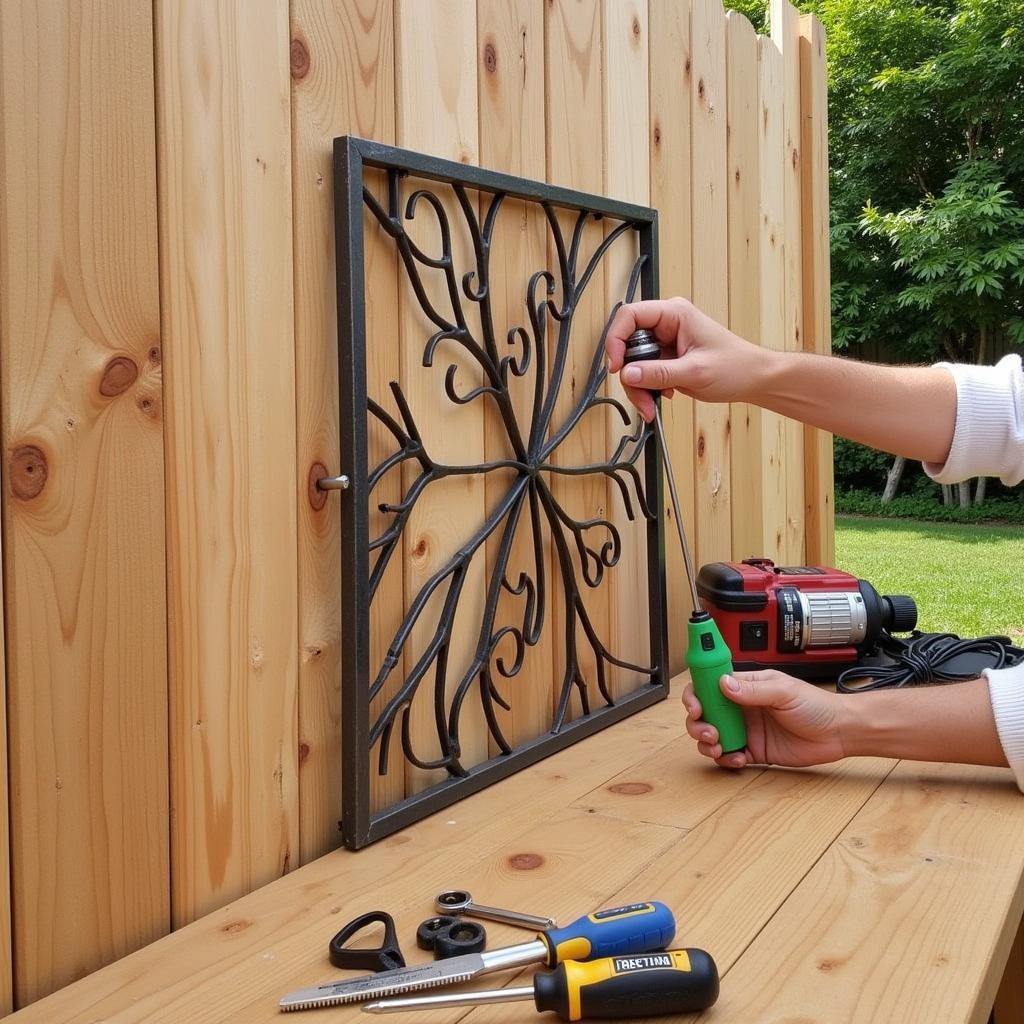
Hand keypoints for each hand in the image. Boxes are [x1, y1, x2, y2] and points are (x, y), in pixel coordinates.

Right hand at [605, 297, 775, 420]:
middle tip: (639, 396)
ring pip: (633, 363)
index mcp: (674, 314)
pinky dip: (646, 389)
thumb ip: (658, 373)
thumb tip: (627, 374)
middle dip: (629, 374)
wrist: (753, 379)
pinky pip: (643, 372)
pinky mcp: (665, 358)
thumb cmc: (736, 366)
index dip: (616, 340)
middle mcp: (666, 324)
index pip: (629, 316)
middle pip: (627, 344)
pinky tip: (661, 397)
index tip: (616, 367)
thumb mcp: (695, 372)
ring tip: (651, 406)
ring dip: (638, 387)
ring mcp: (665, 341)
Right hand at [683, 670, 848, 768]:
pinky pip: (729, 756)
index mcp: (745, 686)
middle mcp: (741, 707)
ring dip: (707, 743)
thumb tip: (724, 684)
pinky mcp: (753, 751)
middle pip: (705, 713)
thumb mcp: (784, 691)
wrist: (838, 733)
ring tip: (718, 747)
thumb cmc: (816, 705)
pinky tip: (737, 759)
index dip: (696, 694)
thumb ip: (753, 689)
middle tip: (709, 732)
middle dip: (698, 723)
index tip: (696, 706)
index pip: (710, 684)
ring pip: (712, 736)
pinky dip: (726, 760)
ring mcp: (746, 729)